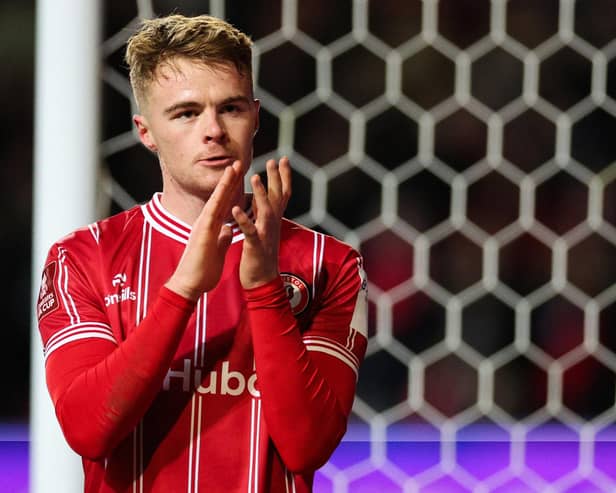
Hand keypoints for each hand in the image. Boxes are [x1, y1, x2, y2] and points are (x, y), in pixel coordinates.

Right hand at [165, 161, 243, 300]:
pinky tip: (224, 191)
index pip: (224, 203)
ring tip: (233, 167)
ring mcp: (203, 226)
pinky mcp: (202, 233)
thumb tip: (228, 229)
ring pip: (216, 200)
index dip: (233, 189)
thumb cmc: (202, 269)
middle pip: (220, 197)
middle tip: (239, 161)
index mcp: (211, 226)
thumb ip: (222, 238)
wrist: (189, 284)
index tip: (241, 175)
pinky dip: (218, 201)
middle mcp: (206, 222)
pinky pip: (212, 215)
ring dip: (224, 183)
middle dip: (230, 179)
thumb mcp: (217, 249)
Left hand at [232, 157, 291, 288]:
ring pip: (265, 211)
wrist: (261, 281)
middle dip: (276, 178)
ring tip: (255, 177)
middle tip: (275, 160)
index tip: (283, 159)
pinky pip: (250, 231)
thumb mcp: (266, 230)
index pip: (282, 194)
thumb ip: (265, 214)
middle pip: (278, 198)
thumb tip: (265, 198)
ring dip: (261, 193)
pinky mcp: (255, 246)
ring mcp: (265, 235)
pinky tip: (236, 209)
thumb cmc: (261, 256)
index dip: (283, 177)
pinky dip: (243, 219)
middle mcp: (273, 225)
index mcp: (273, 220)